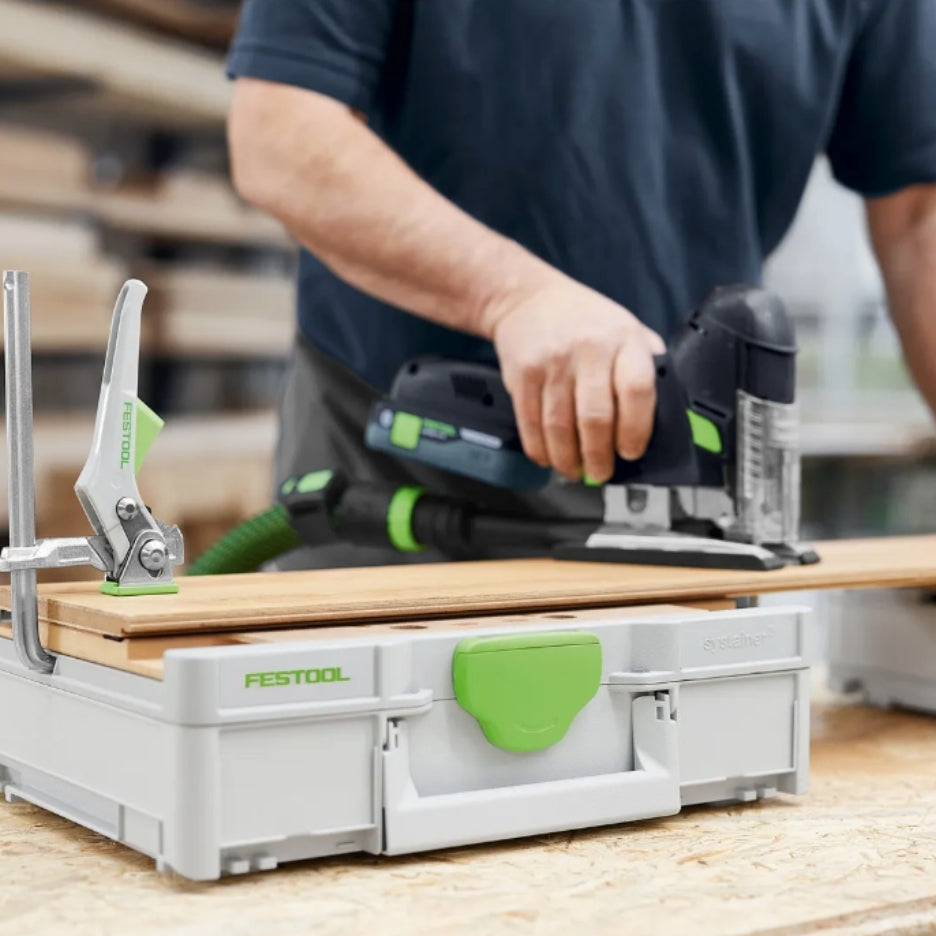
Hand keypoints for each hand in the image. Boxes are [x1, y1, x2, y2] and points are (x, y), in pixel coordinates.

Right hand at [483, 274, 665, 483]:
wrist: (526, 298)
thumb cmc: (583, 320)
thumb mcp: (625, 328)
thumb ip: (645, 363)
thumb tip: (664, 413)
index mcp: (624, 340)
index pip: (637, 390)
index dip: (636, 429)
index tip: (631, 452)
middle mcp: (588, 349)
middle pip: (595, 417)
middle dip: (599, 456)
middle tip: (601, 472)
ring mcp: (552, 362)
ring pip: (560, 427)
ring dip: (568, 459)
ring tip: (574, 471)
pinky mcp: (523, 374)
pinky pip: (530, 422)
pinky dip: (540, 449)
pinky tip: (548, 457)